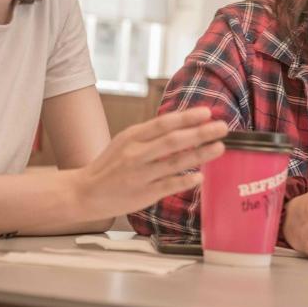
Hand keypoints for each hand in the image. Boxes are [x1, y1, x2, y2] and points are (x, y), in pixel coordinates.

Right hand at [73, 107, 227, 219]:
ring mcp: (140, 175)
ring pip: (174, 162)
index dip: (187, 117)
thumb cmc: (110, 165)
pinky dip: (185, 180)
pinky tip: (200, 177)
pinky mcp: (143, 194)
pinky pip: (168, 186)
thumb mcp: (125, 141)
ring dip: (200, 154)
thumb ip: (151, 134)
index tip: (207, 112)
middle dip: (200, 133)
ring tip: (219, 147)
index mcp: (132, 137)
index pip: (164, 123)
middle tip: (222, 128)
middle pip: (173, 140)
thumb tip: (182, 123)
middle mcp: (136, 154)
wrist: (84, 193)